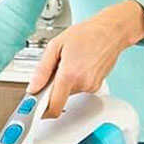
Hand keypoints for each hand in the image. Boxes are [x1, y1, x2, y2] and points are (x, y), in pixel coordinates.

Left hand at [28, 0, 143, 117]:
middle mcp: (82, 84)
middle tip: (55, 68)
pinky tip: (78, 64)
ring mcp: (92, 86)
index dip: (42, 111)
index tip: (34, 109)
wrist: (110, 32)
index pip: (54, 106)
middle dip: (52, 86)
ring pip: (69, 92)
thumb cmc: (86, 34)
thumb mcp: (55, 46)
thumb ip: (42, 70)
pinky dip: (74, 80)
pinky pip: (79, 88)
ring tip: (70, 62)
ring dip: (64, 82)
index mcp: (70, 75)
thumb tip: (33, 87)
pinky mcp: (97, 86)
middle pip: (59, 97)